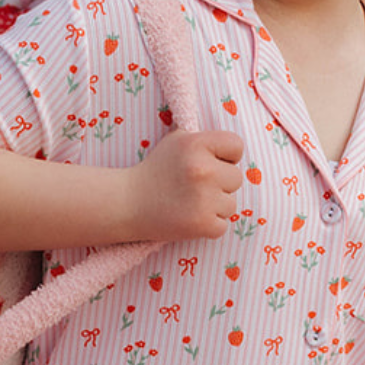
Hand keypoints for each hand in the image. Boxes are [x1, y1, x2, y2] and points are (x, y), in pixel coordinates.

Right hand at [130, 129, 244, 241]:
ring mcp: (203, 199)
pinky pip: (222, 226)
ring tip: (189, 203)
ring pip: (231, 204)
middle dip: (220, 184)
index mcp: (197, 144)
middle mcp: (203, 169)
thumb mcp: (176, 140)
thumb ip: (204, 139)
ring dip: (214, 207)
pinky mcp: (202, 224)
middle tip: (194, 187)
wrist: (127, 203)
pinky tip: (188, 218)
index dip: (227, 156)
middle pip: (236, 178)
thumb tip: (232, 145)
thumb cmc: (155, 170)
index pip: (237, 146)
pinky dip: (208, 226)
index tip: (211, 164)